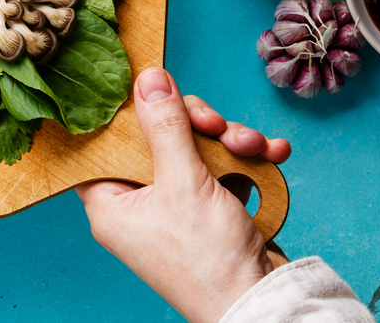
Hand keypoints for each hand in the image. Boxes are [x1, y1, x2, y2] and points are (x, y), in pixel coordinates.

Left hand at [76, 68, 291, 322]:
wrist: (262, 302)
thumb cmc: (208, 261)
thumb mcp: (183, 182)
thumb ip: (166, 126)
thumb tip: (148, 79)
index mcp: (112, 203)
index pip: (108, 142)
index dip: (130, 113)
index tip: (153, 89)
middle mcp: (140, 204)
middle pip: (158, 138)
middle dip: (197, 125)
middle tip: (215, 125)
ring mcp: (177, 207)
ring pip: (195, 149)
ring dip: (229, 141)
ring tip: (252, 147)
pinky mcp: (210, 211)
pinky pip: (222, 170)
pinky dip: (246, 161)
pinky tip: (271, 154)